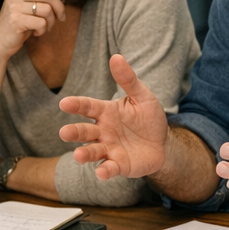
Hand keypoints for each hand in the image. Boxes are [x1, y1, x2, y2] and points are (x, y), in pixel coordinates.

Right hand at [0, 0, 70, 63]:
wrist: (0, 42)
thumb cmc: (18, 25)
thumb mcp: (27, 7)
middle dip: (60, 8)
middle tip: (61, 18)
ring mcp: (14, 7)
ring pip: (47, 10)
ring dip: (51, 22)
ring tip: (44, 27)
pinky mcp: (16, 20)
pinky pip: (41, 23)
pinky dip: (43, 30)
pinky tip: (36, 33)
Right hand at [59, 54, 168, 178]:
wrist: (164, 144)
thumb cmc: (149, 118)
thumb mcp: (143, 97)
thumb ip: (129, 80)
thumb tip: (117, 57)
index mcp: (106, 112)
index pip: (87, 107)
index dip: (76, 105)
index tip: (64, 103)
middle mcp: (102, 131)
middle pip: (84, 131)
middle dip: (74, 132)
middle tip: (64, 133)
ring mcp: (108, 149)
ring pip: (91, 152)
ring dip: (84, 154)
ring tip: (78, 155)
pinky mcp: (118, 165)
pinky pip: (108, 168)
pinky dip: (104, 171)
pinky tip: (101, 172)